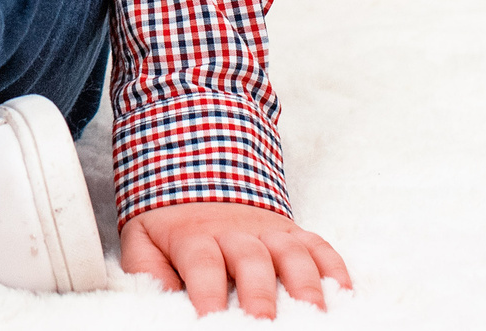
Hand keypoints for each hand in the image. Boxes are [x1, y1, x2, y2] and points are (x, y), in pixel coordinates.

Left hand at [120, 203, 351, 317]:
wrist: (192, 170)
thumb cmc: (169, 225)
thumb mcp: (143, 243)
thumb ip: (149, 274)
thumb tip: (159, 304)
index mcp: (193, 235)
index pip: (202, 263)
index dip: (208, 293)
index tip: (210, 319)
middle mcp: (235, 230)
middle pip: (251, 260)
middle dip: (260, 296)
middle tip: (264, 324)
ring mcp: (268, 230)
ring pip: (292, 253)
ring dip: (305, 286)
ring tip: (314, 316)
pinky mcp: (293, 233)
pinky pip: (320, 247)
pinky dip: (335, 270)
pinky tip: (342, 295)